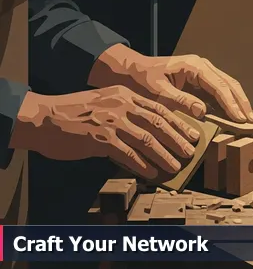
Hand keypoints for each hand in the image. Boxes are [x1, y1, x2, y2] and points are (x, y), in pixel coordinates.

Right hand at [10, 86, 199, 179]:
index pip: (160, 109)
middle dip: (178, 139)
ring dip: (164, 155)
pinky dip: (142, 164)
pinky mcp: (100, 138)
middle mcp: (122, 106)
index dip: (179, 122)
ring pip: (146, 140)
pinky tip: (152, 172)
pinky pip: (127, 154)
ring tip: (175, 166)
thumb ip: (127, 114)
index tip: (193, 134)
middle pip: (158, 123)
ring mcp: (112, 122)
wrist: (44, 118)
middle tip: (191, 152)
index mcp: (126, 95)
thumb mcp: (106, 104)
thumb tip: (150, 133)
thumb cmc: (75, 114)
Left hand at [88, 44, 252, 122]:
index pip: (219, 86)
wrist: (130, 71)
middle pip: (229, 84)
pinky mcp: (200, 81)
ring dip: (238, 103)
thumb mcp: (158, 92)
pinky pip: (219, 91)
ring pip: (228, 87)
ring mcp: (203, 73)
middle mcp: (203, 67)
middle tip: (251, 122)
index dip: (231, 104)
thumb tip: (203, 111)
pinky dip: (228, 103)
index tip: (240, 119)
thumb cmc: (142, 80)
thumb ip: (180, 101)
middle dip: (241, 103)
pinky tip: (234, 116)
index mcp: (194, 66)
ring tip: (247, 120)